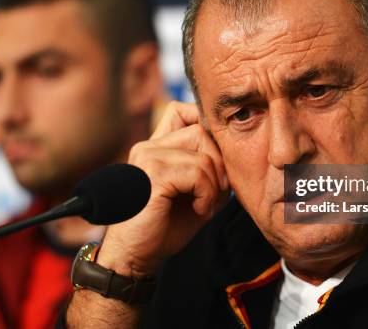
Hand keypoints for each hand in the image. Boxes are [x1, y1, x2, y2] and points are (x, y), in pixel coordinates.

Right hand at [96, 101, 229, 276]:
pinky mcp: (153, 173)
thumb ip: (209, 168)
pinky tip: (198, 209)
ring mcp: (148, 156)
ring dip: (214, 183)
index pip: (181, 110)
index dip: (206, 128)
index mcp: (155, 147)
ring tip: (204, 204)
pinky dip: (207, 193)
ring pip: (203, 152)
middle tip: (216, 192)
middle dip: (218, 162)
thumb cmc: (164, 227)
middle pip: (200, 129)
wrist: (135, 256)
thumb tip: (232, 151)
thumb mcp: (195, 192)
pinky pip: (197, 172)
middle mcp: (148, 146)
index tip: (216, 163)